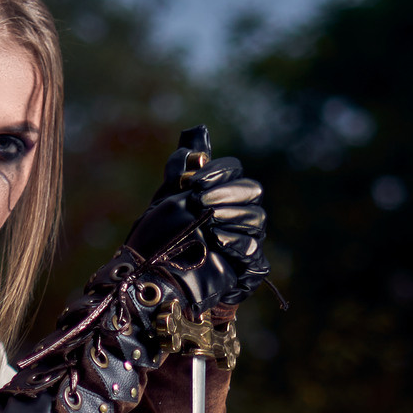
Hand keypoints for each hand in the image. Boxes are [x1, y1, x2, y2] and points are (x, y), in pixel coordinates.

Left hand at [125, 126, 270, 310]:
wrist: (156, 279)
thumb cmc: (161, 238)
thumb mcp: (166, 198)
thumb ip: (181, 168)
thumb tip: (195, 133)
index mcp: (221, 194)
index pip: (235, 170)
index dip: (218, 172)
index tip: (194, 183)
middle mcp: (238, 213)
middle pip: (252, 190)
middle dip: (226, 193)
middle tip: (200, 202)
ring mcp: (246, 239)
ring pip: (256, 218)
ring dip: (231, 215)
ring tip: (209, 222)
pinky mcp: (248, 266)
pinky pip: (253, 249)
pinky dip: (236, 241)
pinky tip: (217, 240)